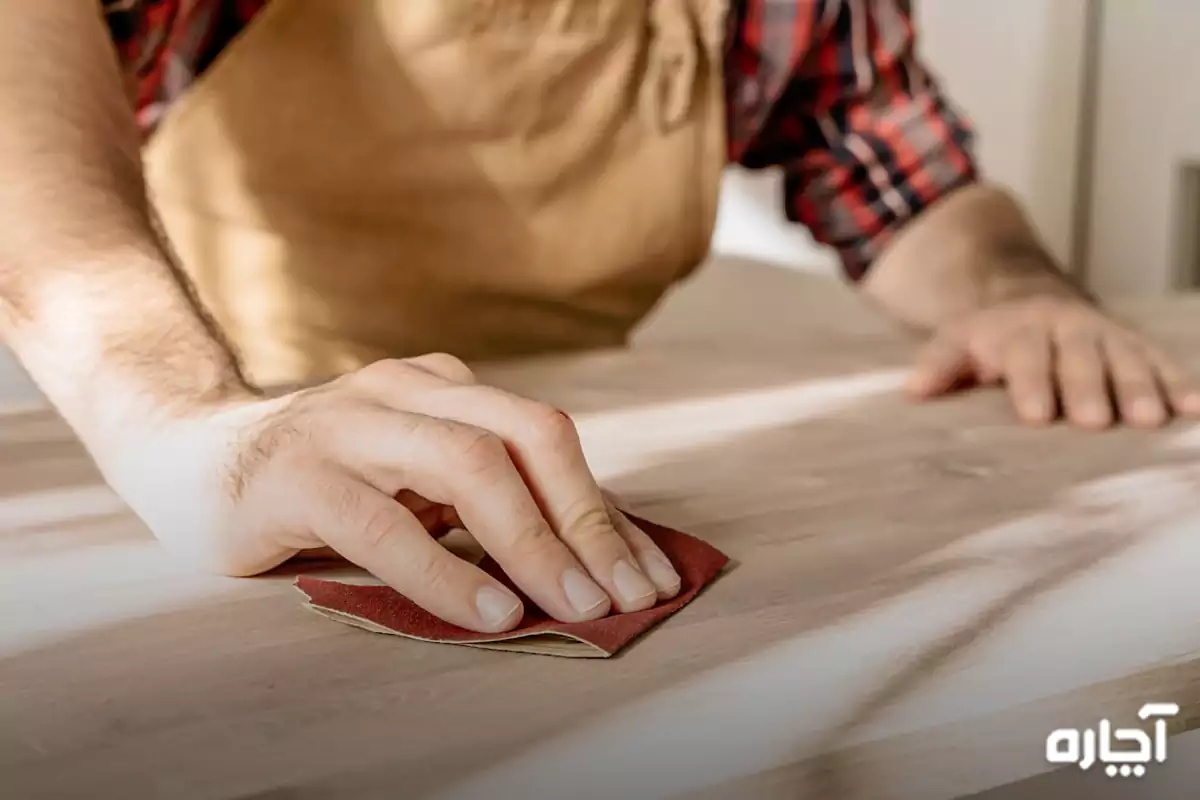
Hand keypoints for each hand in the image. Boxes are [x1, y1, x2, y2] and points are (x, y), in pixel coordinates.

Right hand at [104, 354, 681, 632]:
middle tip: (627, 594)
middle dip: (585, 520)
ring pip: (464, 465)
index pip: (546, 437)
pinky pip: (384, 524)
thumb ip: (488, 504)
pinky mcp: (295, 476)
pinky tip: (487, 613)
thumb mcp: (417, 483)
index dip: (607, 509)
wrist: (196, 464)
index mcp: (444, 389)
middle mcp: (404, 390)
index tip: (655, 576)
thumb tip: (595, 561)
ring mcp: (347, 424)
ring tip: (574, 605)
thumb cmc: (331, 486)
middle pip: (523, 438)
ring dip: (531, 541)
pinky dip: (445, 572)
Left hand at [906, 294, 1199, 428]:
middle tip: (1096, 422)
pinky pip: (1162, 363)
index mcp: (1022, 330)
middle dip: (1088, 389)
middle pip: (1080, 360)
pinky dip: (1180, 384)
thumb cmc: (989, 339)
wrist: (1030, 301)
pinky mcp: (1137, 347)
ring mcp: (1107, 337)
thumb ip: (940, 365)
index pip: (1026, 358)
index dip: (1032, 385)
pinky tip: (1193, 410)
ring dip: (1140, 389)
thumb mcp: (957, 342)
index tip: (1036, 416)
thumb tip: (914, 389)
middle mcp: (1069, 329)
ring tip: (1150, 420)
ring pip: (1126, 361)